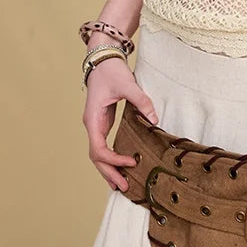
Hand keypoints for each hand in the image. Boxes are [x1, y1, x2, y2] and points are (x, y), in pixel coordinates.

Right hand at [81, 57, 158, 192]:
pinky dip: (111, 159)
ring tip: (122, 185)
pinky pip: (104, 146)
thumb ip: (141, 101)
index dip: (113, 159)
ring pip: (98, 154)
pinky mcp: (103, 122)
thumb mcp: (127, 84)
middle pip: (96, 157)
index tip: (131, 162)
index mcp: (93, 119)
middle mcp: (92, 125)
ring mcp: (96, 125)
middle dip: (109, 173)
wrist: (103, 58)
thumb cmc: (112, 71)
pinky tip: (121, 167)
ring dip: (109, 169)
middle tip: (126, 187)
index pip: (98, 148)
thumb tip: (155, 119)